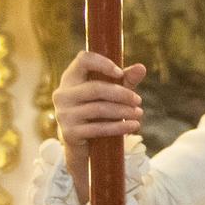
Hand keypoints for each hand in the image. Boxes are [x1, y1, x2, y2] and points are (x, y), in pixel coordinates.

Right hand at [53, 51, 144, 198]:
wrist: (81, 144)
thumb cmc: (97, 111)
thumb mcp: (110, 93)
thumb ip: (125, 80)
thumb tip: (141, 68)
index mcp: (70, 78)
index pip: (83, 60)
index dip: (103, 63)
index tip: (120, 73)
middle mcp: (63, 94)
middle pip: (96, 88)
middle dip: (122, 94)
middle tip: (138, 100)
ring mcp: (64, 114)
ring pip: (99, 109)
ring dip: (123, 111)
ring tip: (139, 114)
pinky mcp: (69, 133)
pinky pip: (98, 128)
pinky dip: (119, 127)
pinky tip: (133, 126)